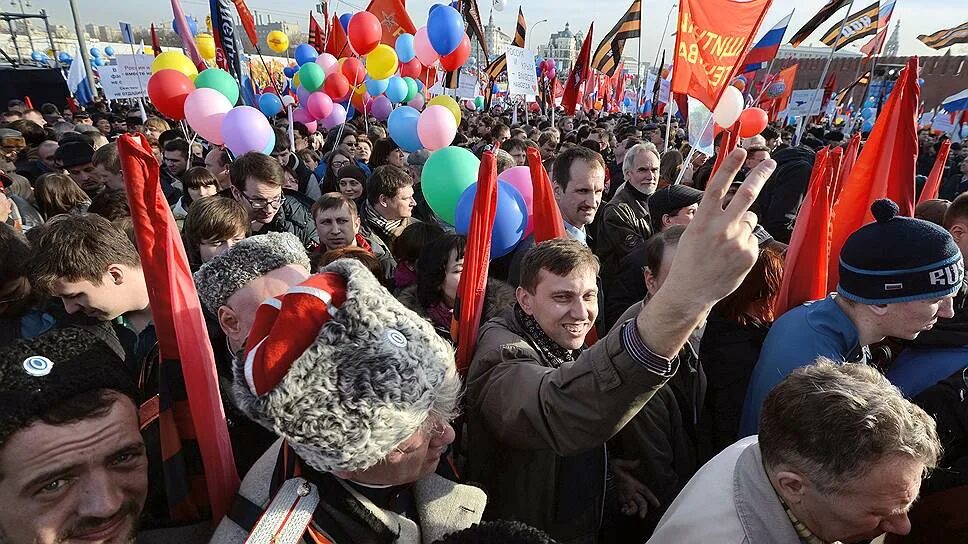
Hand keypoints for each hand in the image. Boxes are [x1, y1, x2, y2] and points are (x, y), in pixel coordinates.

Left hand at [612, 458, 658, 518]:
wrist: (600, 470)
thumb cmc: (609, 466)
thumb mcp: (618, 464)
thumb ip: (628, 464)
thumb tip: (637, 461)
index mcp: (633, 482)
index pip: (645, 491)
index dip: (652, 497)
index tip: (657, 504)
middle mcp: (630, 490)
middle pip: (641, 501)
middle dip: (643, 509)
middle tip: (642, 515)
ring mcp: (624, 494)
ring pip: (632, 506)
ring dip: (632, 511)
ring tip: (627, 511)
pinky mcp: (617, 497)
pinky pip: (624, 506)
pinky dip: (625, 509)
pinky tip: (622, 510)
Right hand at [637, 148, 774, 357]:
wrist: (691, 291)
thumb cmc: (689, 262)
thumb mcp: (693, 234)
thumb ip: (714, 218)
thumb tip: (742, 208)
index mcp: (703, 220)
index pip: (718, 186)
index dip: (730, 167)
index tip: (741, 151)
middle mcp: (721, 227)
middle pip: (746, 194)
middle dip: (760, 175)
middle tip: (770, 163)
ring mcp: (737, 241)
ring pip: (749, 220)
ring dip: (742, 225)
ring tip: (726, 245)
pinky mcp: (749, 254)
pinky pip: (752, 239)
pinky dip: (744, 244)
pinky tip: (731, 258)